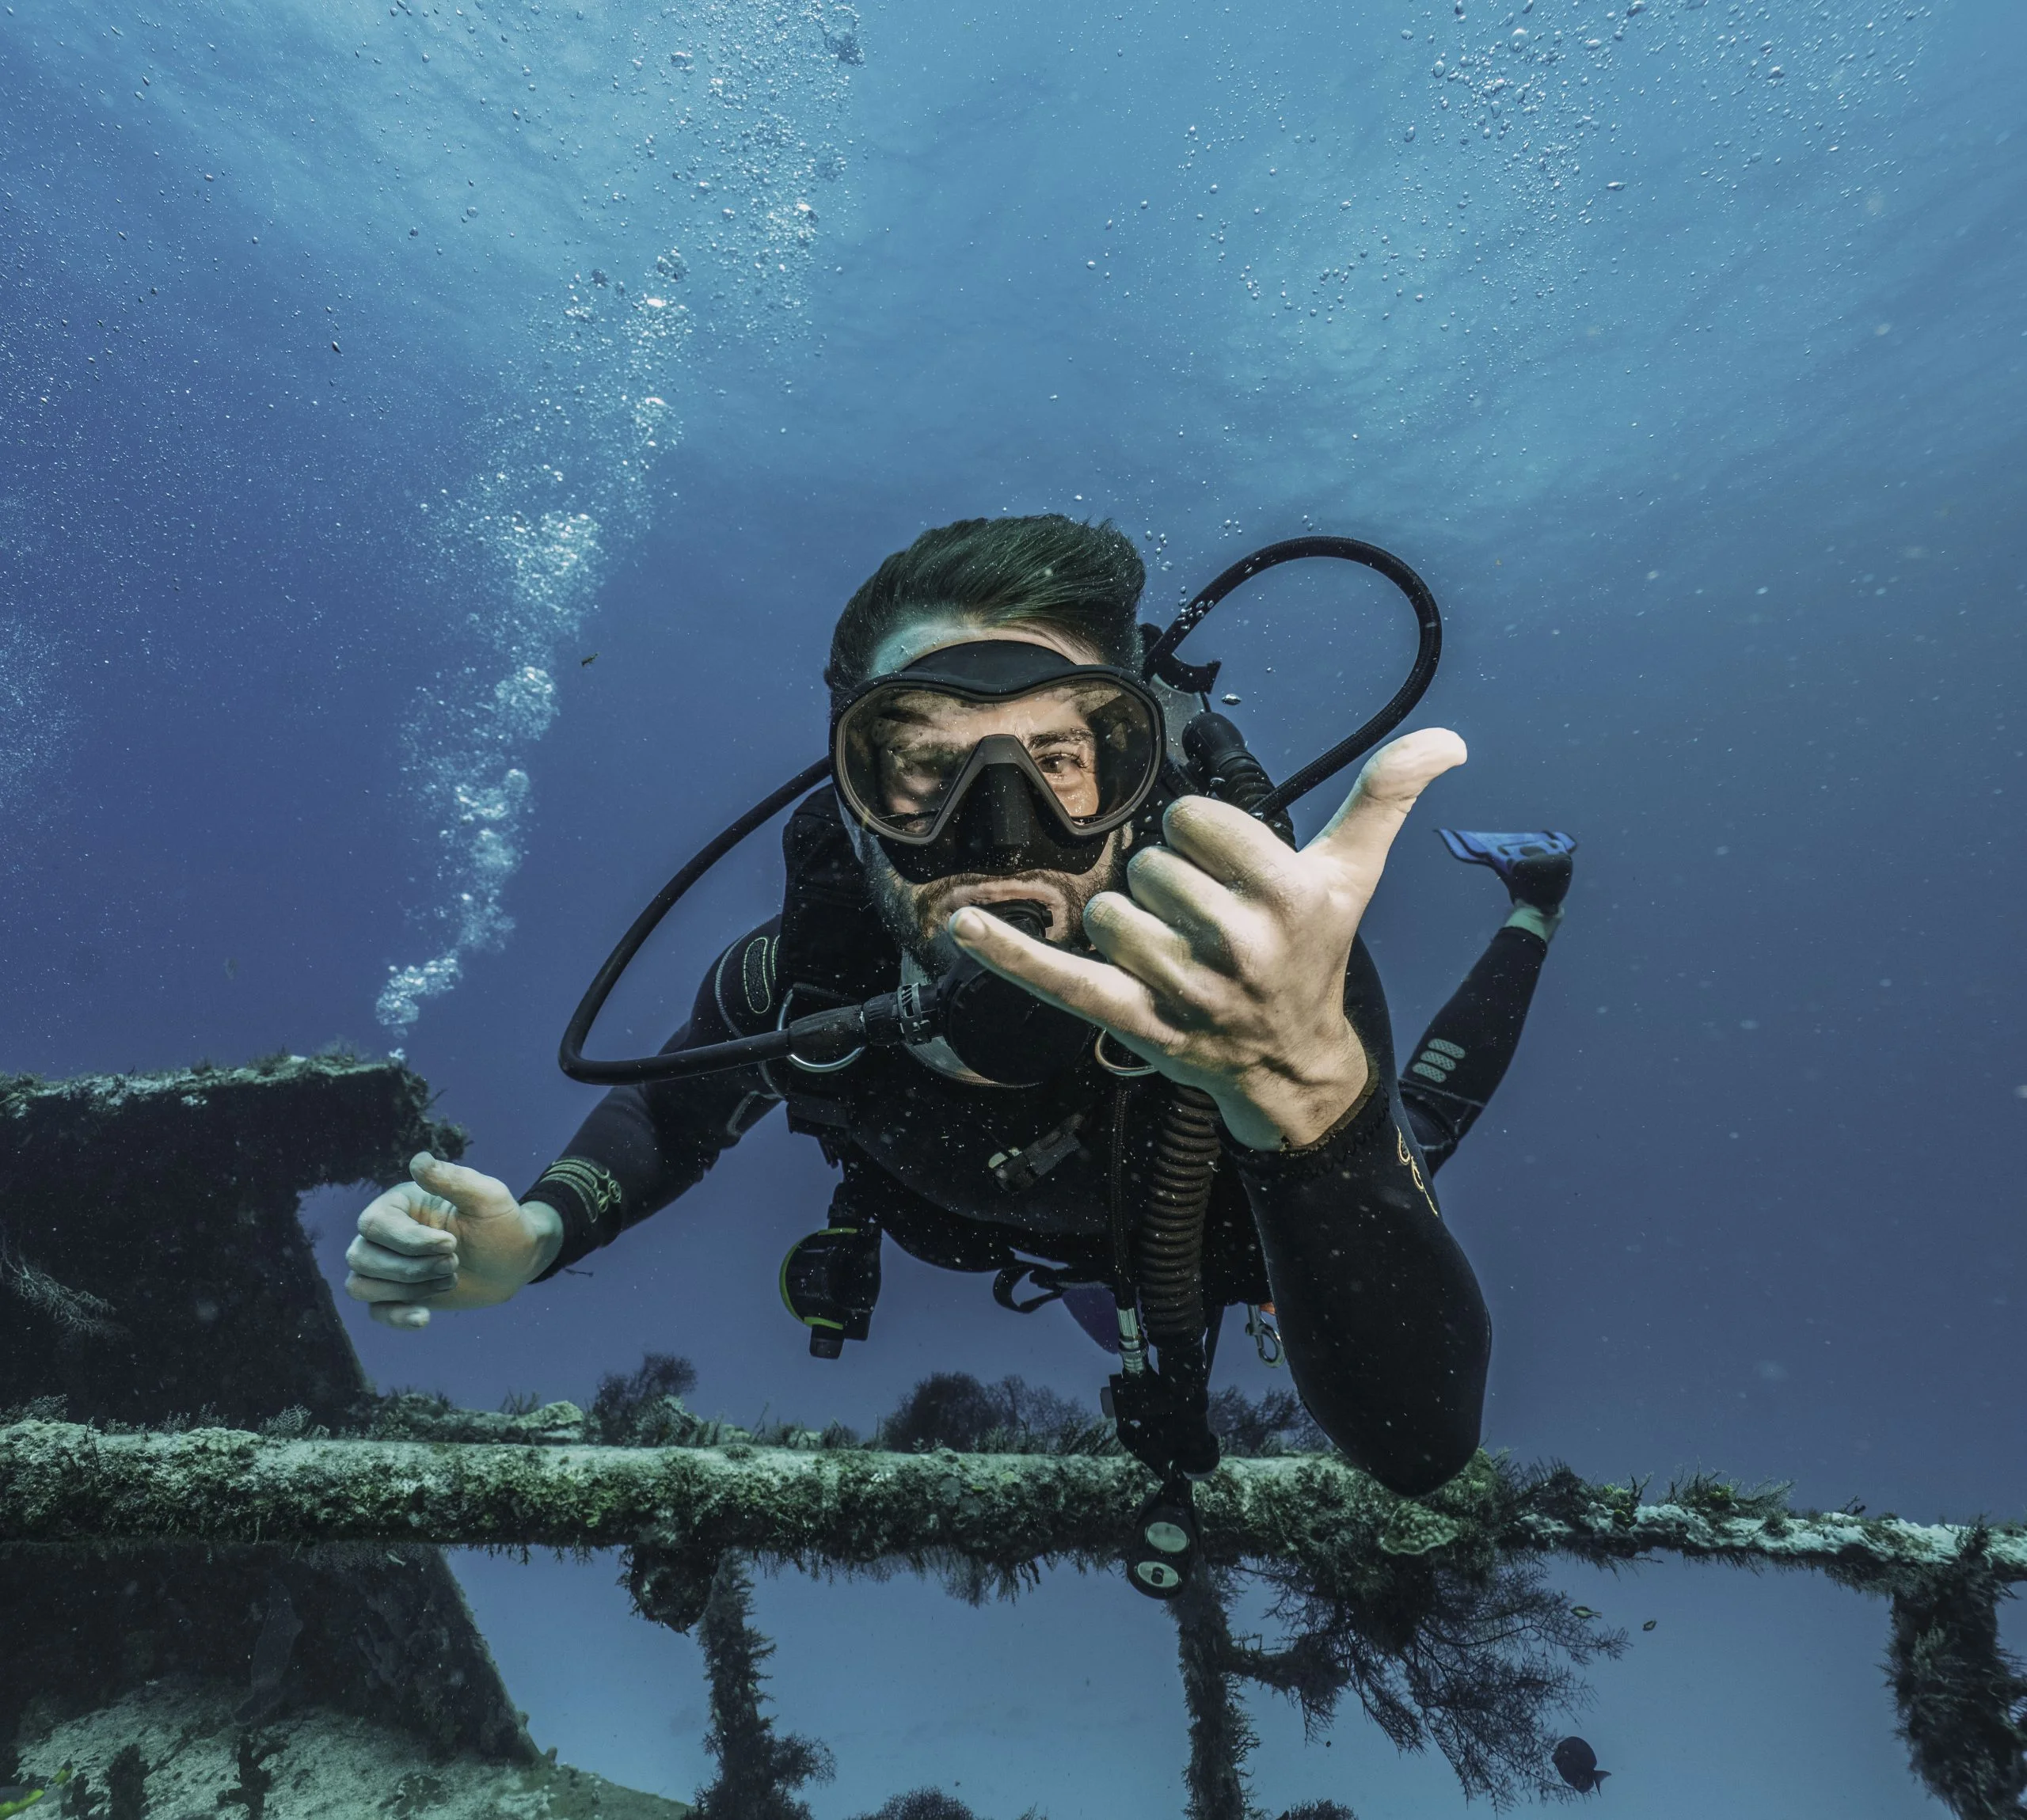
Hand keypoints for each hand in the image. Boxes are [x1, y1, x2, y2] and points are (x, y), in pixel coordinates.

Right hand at [344, 1153, 560, 1328]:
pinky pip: (376, 1312)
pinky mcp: (397, 1295)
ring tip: (449, 1279)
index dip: (410, 1241)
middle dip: (411, 1268)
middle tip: (455, 1262)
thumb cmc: (500, 1223)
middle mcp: (384, 1234)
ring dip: (407, 1289)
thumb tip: (418, 1161)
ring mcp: (387, 1266)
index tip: (452, 1243)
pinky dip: (397, 1317)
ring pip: (361, 1285)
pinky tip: (425, 1317)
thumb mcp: (487, 1197)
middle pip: (362, 1257)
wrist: (514, 1260)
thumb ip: (453, 1180)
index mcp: (399, 1204)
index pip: (375, 1225)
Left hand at [949, 728, 1466, 1149]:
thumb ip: (1385, 795)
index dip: (1202, 838)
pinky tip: (961, 925)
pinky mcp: (1134, 1023)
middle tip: (1206, 924)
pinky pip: (1058, 980)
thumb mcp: (1352, 872)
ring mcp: (1183, 991)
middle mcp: (1239, 947)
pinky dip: (1008, 953)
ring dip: (1128, 926)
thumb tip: (1450, 737)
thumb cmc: (1315, 952)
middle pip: (1150, 869)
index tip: (1226, 871)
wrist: (1294, 1063)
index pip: (1195, 823)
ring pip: (1109, 914)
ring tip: (1171, 954)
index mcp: (1288, 898)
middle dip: (1169, 887)